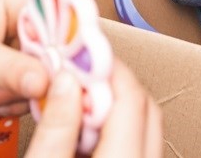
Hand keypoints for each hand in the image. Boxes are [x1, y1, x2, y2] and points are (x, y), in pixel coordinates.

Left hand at [0, 0, 50, 112]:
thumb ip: (9, 70)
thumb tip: (46, 82)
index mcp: (20, 1)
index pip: (61, 22)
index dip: (63, 51)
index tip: (55, 76)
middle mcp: (28, 22)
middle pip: (57, 55)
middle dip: (31, 81)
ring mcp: (24, 49)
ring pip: (46, 79)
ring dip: (16, 96)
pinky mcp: (18, 72)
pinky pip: (33, 93)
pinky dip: (12, 103)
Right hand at [26, 61, 161, 157]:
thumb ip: (56, 127)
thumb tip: (66, 81)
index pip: (132, 99)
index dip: (108, 69)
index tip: (83, 56)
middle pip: (144, 108)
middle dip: (113, 85)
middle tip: (80, 74)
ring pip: (144, 125)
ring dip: (115, 107)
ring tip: (80, 101)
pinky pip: (139, 143)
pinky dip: (118, 129)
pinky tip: (87, 129)